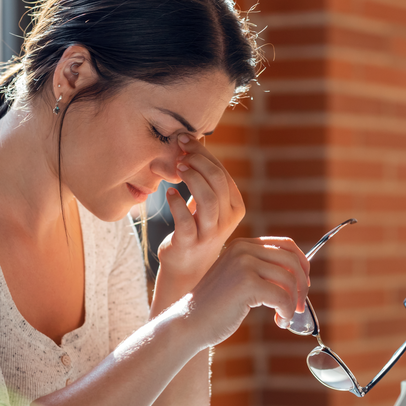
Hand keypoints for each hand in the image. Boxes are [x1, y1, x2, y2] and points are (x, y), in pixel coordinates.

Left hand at [156, 135, 244, 291]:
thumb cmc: (196, 228)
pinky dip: (177, 203)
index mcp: (236, 206)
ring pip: (207, 198)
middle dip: (198, 161)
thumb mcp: (207, 204)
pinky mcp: (190, 243)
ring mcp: (210, 233)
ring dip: (191, 177)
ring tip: (177, 167)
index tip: (185, 140)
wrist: (186, 267)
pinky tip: (170, 193)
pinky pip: (185, 220)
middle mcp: (227, 220)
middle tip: (180, 151)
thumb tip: (194, 139)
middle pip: (218, 181)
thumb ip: (205, 178)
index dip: (205, 154)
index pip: (224, 174)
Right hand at [180, 237, 310, 349]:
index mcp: (242, 245)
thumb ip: (260, 270)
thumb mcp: (238, 278)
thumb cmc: (216, 306)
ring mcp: (244, 264)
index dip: (302, 264)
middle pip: (291, 260)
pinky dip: (286, 312)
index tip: (303, 285)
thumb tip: (298, 275)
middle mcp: (243, 249)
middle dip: (301, 285)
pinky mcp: (247, 283)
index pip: (285, 244)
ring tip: (285, 317)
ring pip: (289, 279)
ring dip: (293, 302)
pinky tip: (279, 322)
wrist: (190, 322)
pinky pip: (282, 296)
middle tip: (299, 306)